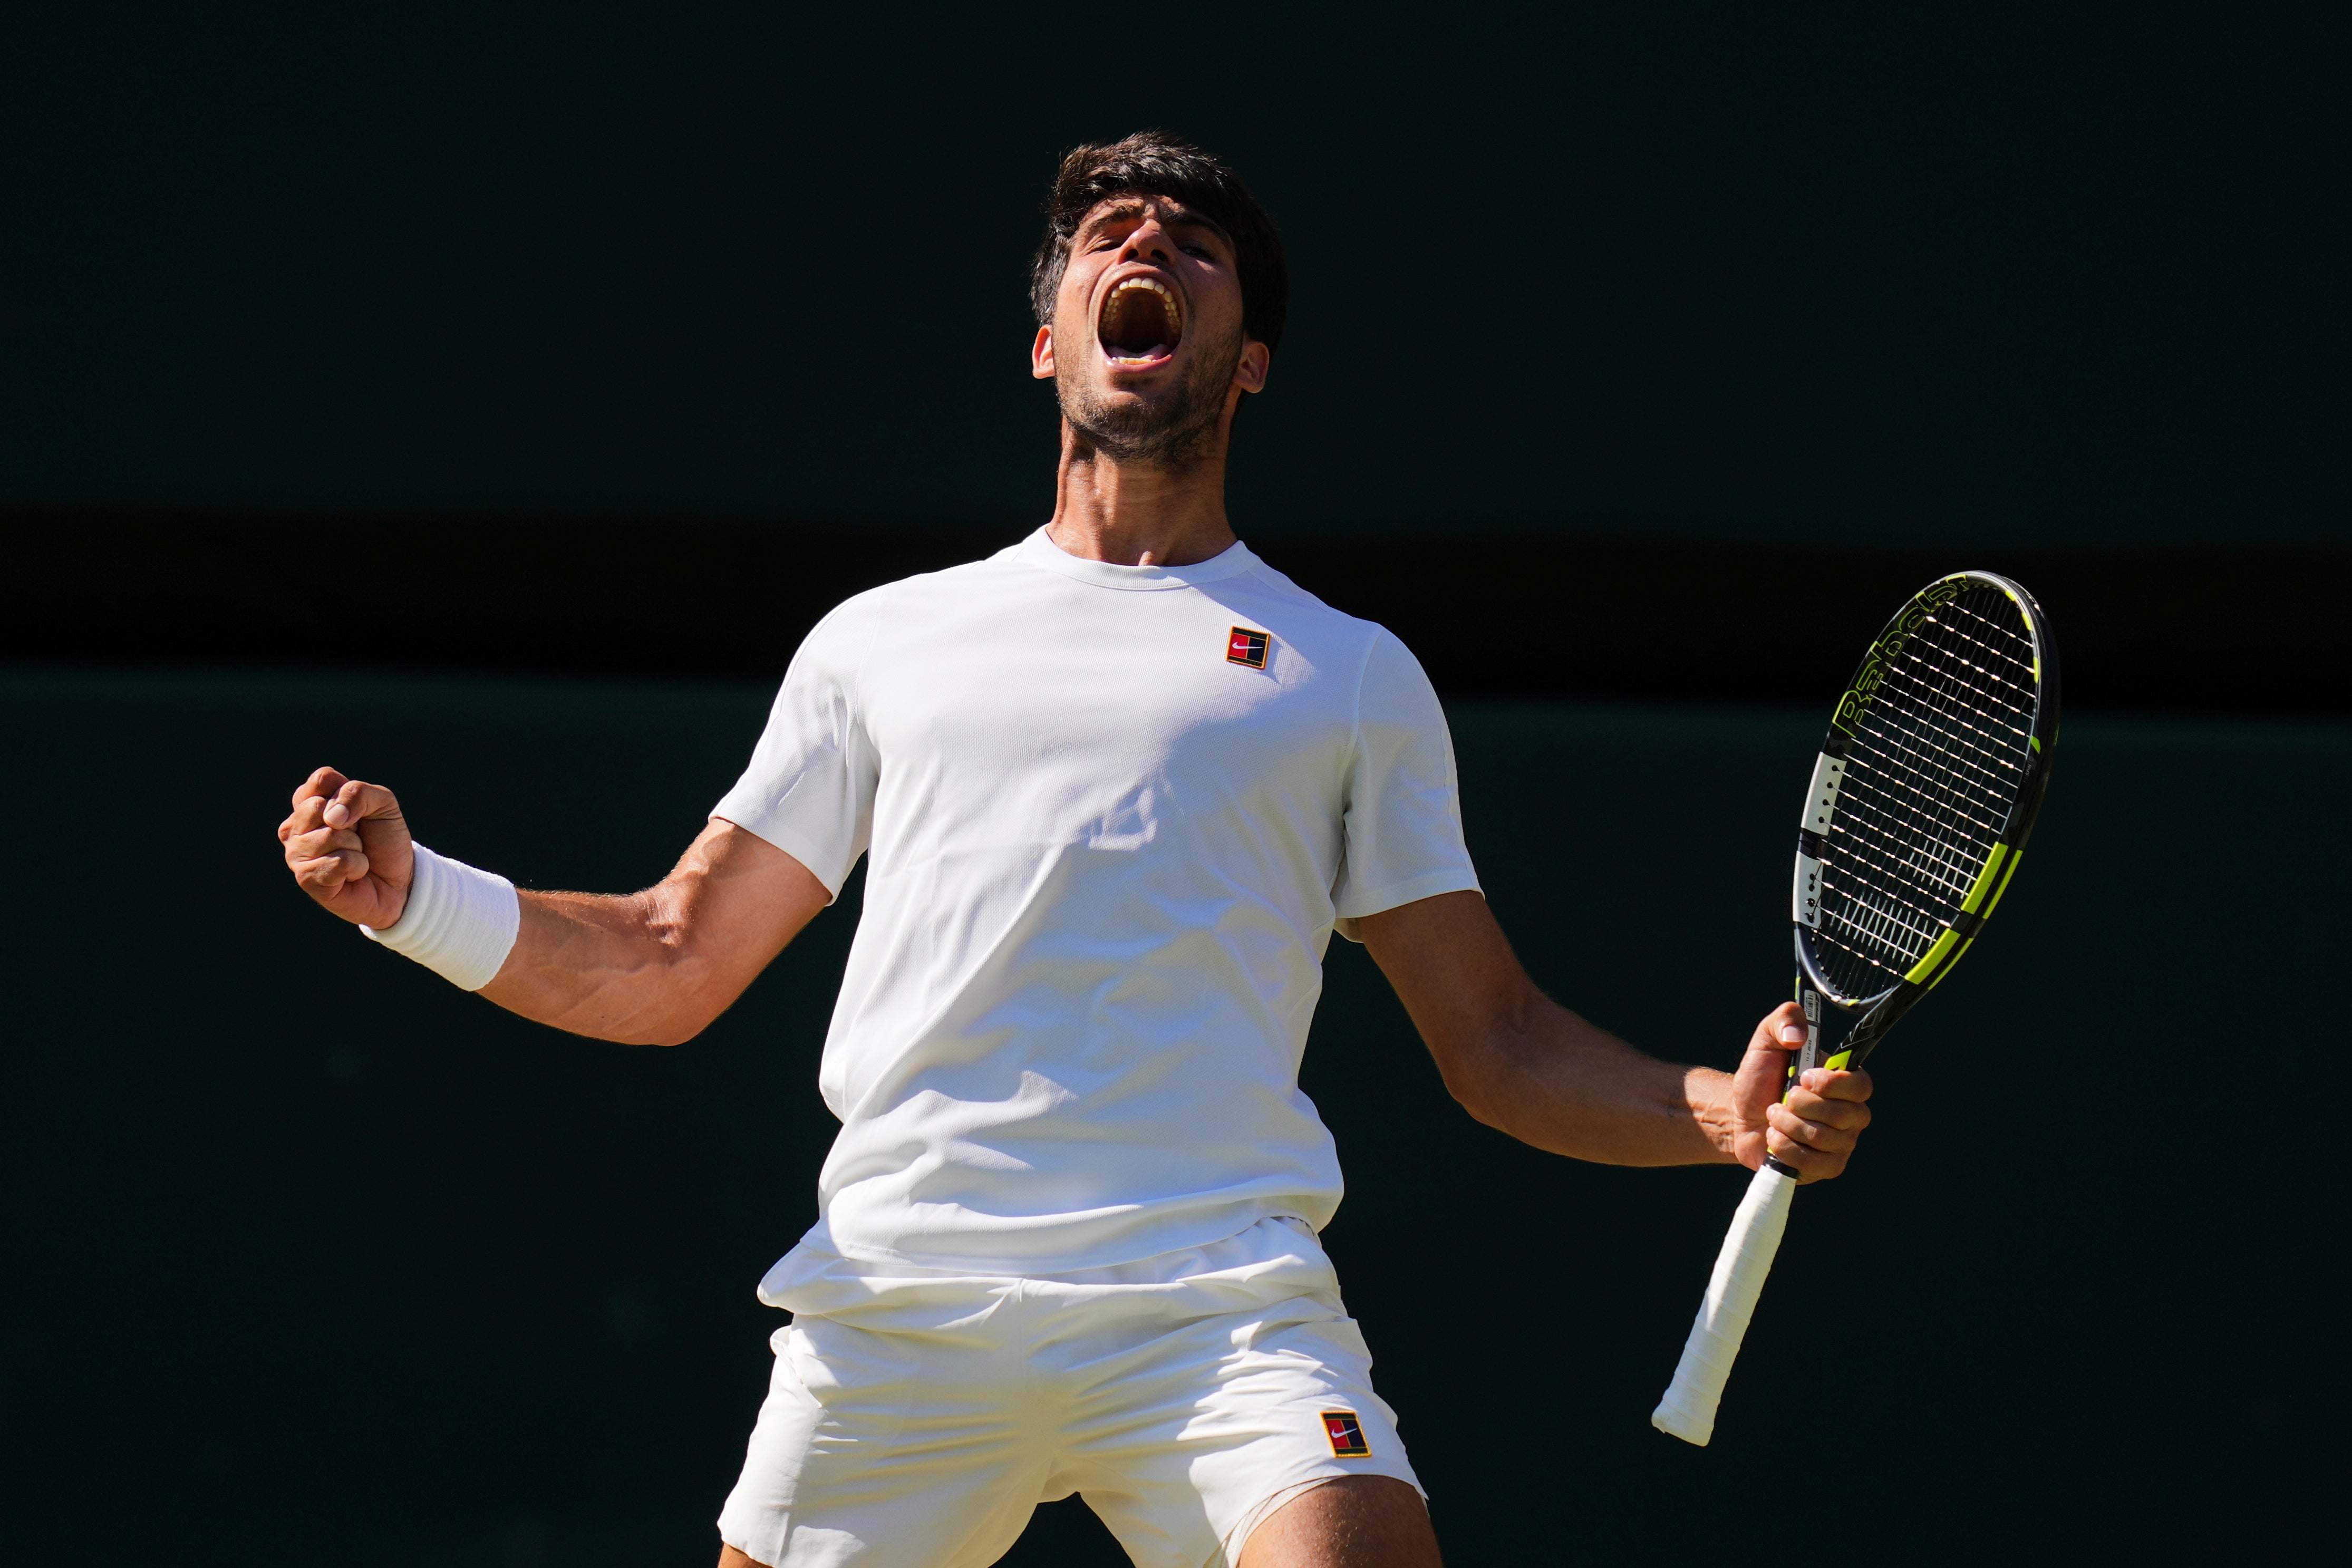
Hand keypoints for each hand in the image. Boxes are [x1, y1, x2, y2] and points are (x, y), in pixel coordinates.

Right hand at [278, 766, 414, 928]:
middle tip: (357, 836)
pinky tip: (353, 874)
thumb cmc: (383, 839)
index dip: (349, 793)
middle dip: (352, 822)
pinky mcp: (305, 878)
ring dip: (355, 846)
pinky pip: (337, 862)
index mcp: (309, 801)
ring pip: (329, 836)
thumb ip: (359, 793)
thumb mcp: (382, 804)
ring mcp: (296, 853)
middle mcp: (295, 826)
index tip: (359, 811)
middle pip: (317, 807)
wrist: (397, 880)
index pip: (321, 779)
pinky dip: (357, 866)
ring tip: (355, 855)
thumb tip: (332, 817)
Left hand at [1726, 1001, 1873, 1181]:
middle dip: (1799, 1106)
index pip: (1860, 1086)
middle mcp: (1851, 1114)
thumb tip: (1797, 1034)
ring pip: (1823, 1139)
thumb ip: (1783, 1021)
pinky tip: (1774, 1138)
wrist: (1739, 1115)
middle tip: (1781, 1099)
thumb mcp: (1766, 1041)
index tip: (1803, 1078)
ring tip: (1773, 1116)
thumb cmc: (1760, 1077)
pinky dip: (1785, 1148)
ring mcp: (1841, 1143)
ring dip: (1787, 1125)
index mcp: (1845, 1083)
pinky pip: (1813, 1163)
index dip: (1832, 1084)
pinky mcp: (1825, 1167)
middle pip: (1841, 1116)